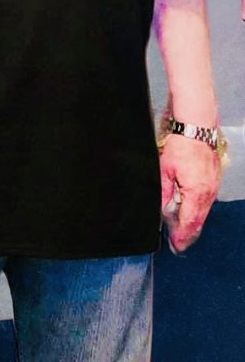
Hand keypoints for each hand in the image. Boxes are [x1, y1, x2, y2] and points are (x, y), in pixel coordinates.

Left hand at [160, 134, 220, 252]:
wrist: (196, 127)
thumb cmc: (180, 146)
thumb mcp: (164, 170)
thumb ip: (164, 193)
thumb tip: (162, 211)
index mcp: (196, 194)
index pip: (189, 223)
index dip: (181, 237)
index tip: (175, 247)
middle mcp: (208, 194)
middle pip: (198, 221)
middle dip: (187, 234)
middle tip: (177, 244)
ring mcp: (212, 187)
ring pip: (202, 212)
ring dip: (192, 222)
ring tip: (180, 230)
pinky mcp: (213, 180)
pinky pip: (205, 201)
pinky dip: (197, 209)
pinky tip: (189, 210)